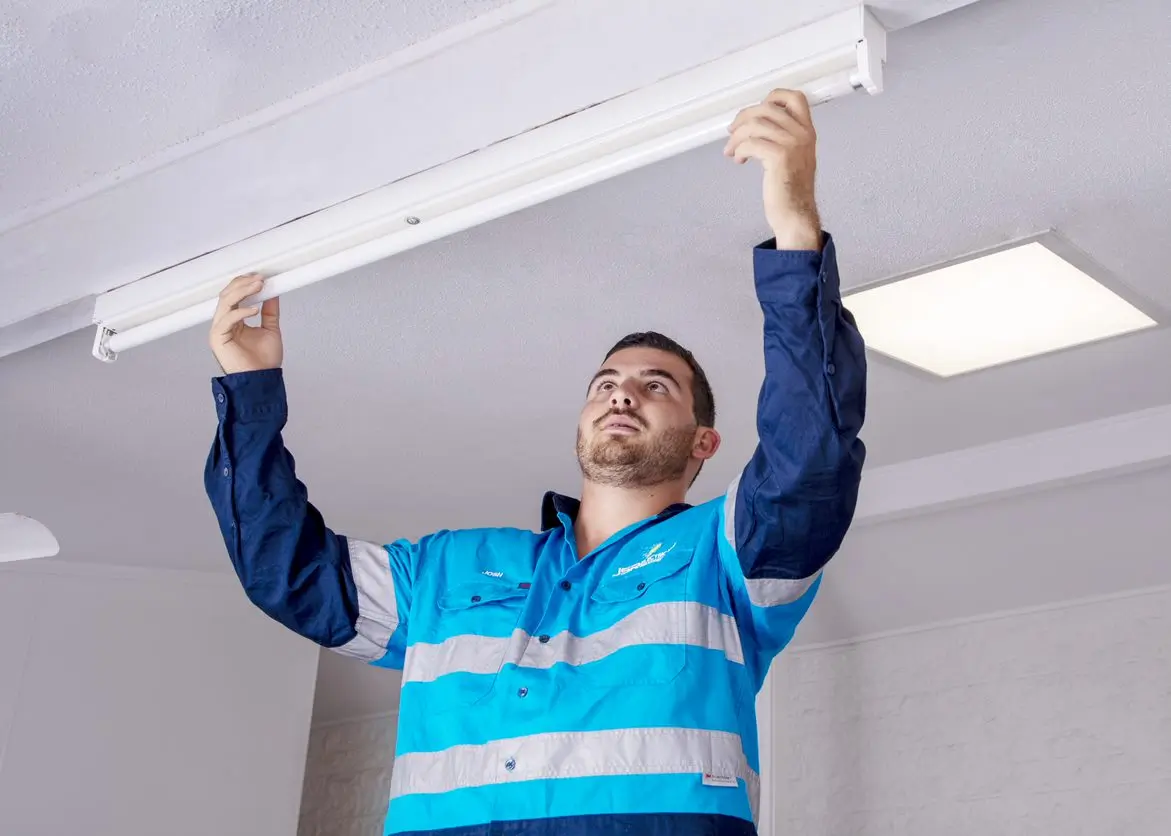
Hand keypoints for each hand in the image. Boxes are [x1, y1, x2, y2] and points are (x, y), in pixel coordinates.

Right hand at [209, 273, 282, 373]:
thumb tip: (273, 293)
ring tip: (258, 286)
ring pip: (225, 302)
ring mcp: (219, 330)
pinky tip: (254, 309)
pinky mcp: (218, 338)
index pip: (234, 295)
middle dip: (243, 284)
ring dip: (242, 291)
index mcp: (234, 321)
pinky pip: (227, 319)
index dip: (245, 284)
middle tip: (259, 279)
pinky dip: (241, 312)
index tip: (261, 278)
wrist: (262, 380)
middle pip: (227, 295)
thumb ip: (269, 311)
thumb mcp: (270, 329)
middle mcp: (224, 323)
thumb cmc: (263, 361)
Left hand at [723, 89, 821, 250]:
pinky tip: (739, 159)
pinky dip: (739, 149)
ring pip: (755, 125)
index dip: (772, 97)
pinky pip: (751, 142)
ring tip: (732, 150)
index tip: (754, 110)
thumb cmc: (791, 191)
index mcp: (807, 131)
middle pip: (766, 108)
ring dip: (736, 137)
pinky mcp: (779, 157)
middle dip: (743, 118)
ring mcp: (792, 144)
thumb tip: (755, 125)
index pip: (794, 98)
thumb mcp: (794, 157)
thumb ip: (783, 138)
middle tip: (732, 131)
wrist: (796, 214)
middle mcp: (802, 134)